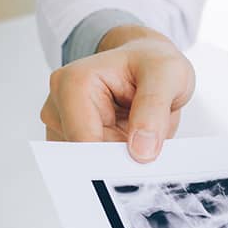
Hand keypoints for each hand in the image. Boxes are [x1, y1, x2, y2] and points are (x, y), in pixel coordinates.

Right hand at [40, 25, 194, 162]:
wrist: (146, 63)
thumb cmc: (151, 62)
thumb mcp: (167, 74)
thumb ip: (154, 109)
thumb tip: (141, 151)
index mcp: (73, 83)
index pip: (84, 140)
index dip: (116, 156)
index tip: (142, 157)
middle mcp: (59, 104)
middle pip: (84, 156)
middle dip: (119, 158)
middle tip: (149, 144)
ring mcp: (63, 125)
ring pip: (89, 164)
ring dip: (120, 159)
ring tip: (141, 134)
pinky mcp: (71, 140)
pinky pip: (93, 165)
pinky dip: (117, 161)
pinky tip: (131, 140)